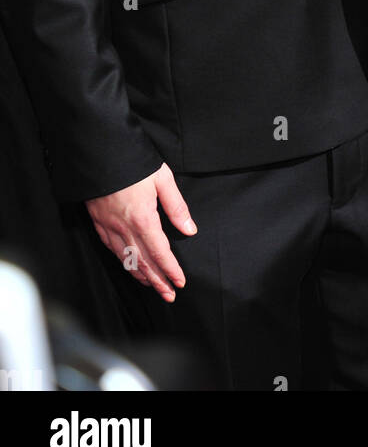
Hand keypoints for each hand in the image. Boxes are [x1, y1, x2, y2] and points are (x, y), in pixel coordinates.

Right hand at [86, 163, 196, 300]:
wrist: (99, 151)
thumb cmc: (133, 161)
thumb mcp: (162, 178)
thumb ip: (176, 206)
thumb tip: (189, 230)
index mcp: (143, 218)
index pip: (160, 252)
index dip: (170, 270)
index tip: (180, 281)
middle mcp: (124, 227)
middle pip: (143, 262)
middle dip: (158, 281)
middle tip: (170, 295)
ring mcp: (108, 226)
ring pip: (126, 260)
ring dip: (141, 276)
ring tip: (154, 287)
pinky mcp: (98, 223)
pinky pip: (112, 250)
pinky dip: (124, 263)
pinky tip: (131, 267)